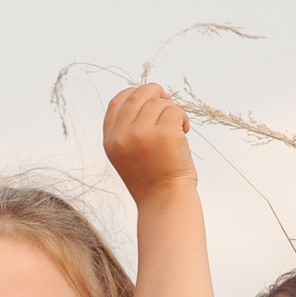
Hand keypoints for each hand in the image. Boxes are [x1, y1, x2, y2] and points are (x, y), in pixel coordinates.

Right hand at [103, 82, 196, 205]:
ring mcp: (142, 133)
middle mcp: (122, 135)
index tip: (150, 100)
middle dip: (157, 94)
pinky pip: (175, 110)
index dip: (134, 94)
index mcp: (111, 140)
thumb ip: (128, 129)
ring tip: (177, 130)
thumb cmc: (152, 179)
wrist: (165, 202)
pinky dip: (183, 118)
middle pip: (139, 94)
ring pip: (159, 102)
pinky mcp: (164, 133)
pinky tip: (184, 132)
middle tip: (169, 106)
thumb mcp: (128, 154)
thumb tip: (144, 96)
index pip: (117, 101)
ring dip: (173, 111)